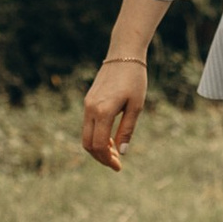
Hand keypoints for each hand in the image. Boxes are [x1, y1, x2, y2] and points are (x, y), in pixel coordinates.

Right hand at [81, 54, 149, 171]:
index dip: (108, 159)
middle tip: (116, 164)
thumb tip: (122, 153)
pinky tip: (110, 138)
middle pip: (88, 144)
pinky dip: (97, 136)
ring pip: (86, 135)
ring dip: (98, 148)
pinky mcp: (88, 101)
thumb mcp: (136, 106)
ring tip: (115, 153)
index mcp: (103, 111)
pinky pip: (88, 125)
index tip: (119, 167)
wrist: (124, 55)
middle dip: (101, 157)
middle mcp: (90, 109)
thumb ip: (127, 130)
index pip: (99, 145)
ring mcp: (87, 105)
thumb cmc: (134, 79)